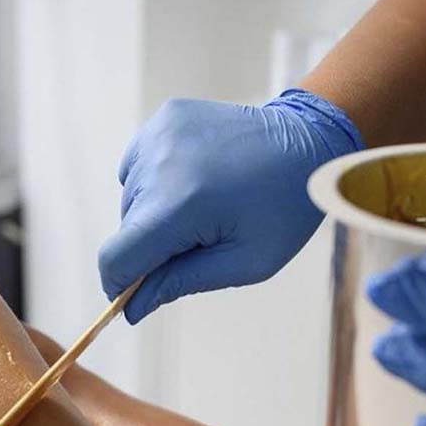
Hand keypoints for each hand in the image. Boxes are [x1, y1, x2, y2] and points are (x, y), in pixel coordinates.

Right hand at [99, 89, 361, 323]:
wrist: (308, 140)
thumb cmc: (285, 207)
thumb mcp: (246, 262)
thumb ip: (182, 282)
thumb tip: (132, 307)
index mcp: (182, 204)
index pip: (117, 257)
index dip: (118, 284)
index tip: (132, 296)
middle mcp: (161, 164)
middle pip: (126, 229)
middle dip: (152, 246)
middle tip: (202, 240)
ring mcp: (160, 134)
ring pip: (130, 198)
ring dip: (155, 213)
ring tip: (204, 205)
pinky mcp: (165, 118)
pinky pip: (139, 166)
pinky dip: (156, 182)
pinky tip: (195, 181)